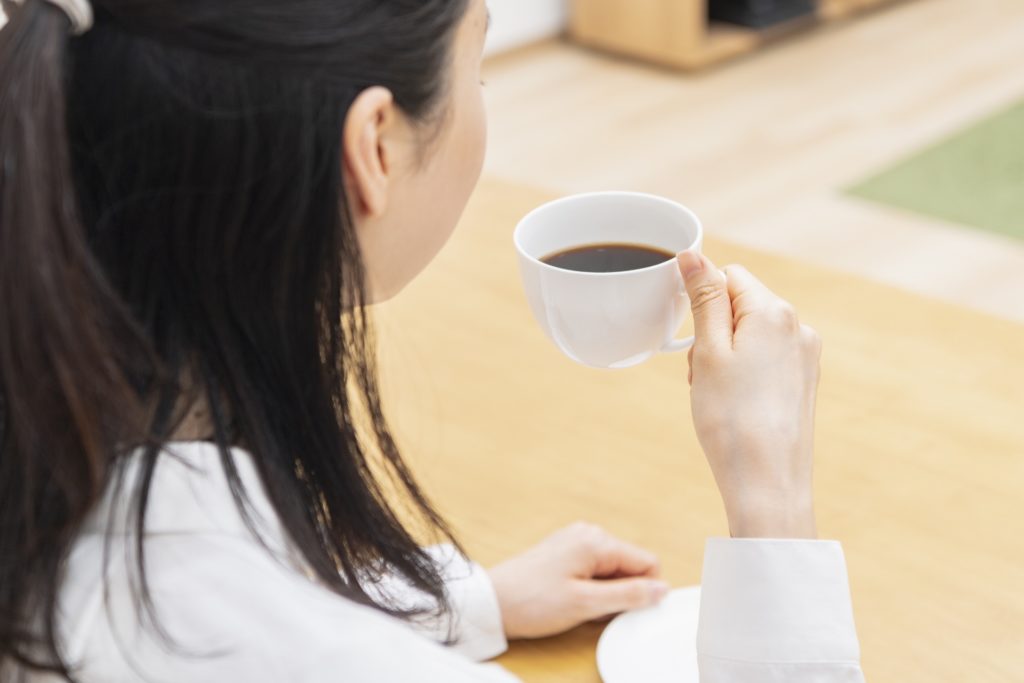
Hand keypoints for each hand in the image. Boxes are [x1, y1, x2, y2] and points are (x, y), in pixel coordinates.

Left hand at [487, 523, 668, 639]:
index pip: (648, 563)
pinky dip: (591, 590)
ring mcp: (576, 542)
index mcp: (596, 541)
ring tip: (577, 605)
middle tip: (594, 609)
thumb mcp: (586, 604)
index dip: (643, 591)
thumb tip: (661, 589)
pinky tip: (570, 599)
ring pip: (613, 572)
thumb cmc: (531, 601)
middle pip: (630, 566)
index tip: (622, 609)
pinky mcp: (566, 553)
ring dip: (605, 594)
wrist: (492, 602)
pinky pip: (595, 572)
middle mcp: (589, 534)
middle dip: (621, 593)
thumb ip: (628, 595)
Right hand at [677, 252, 820, 538]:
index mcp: (774, 312)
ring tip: (716, 395)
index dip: (702, 302)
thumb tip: (693, 255)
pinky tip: (735, 406)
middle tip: (701, 375)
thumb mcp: (708, 352)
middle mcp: (798, 328)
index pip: (729, 277)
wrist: (768, 483)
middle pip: (741, 306)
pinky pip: (766, 361)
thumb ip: (704, 298)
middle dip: (713, 332)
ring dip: (725, 355)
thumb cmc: (732, 419)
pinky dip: (744, 374)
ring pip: (751, 336)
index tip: (692, 341)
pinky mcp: (804, 384)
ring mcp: (805, 357)